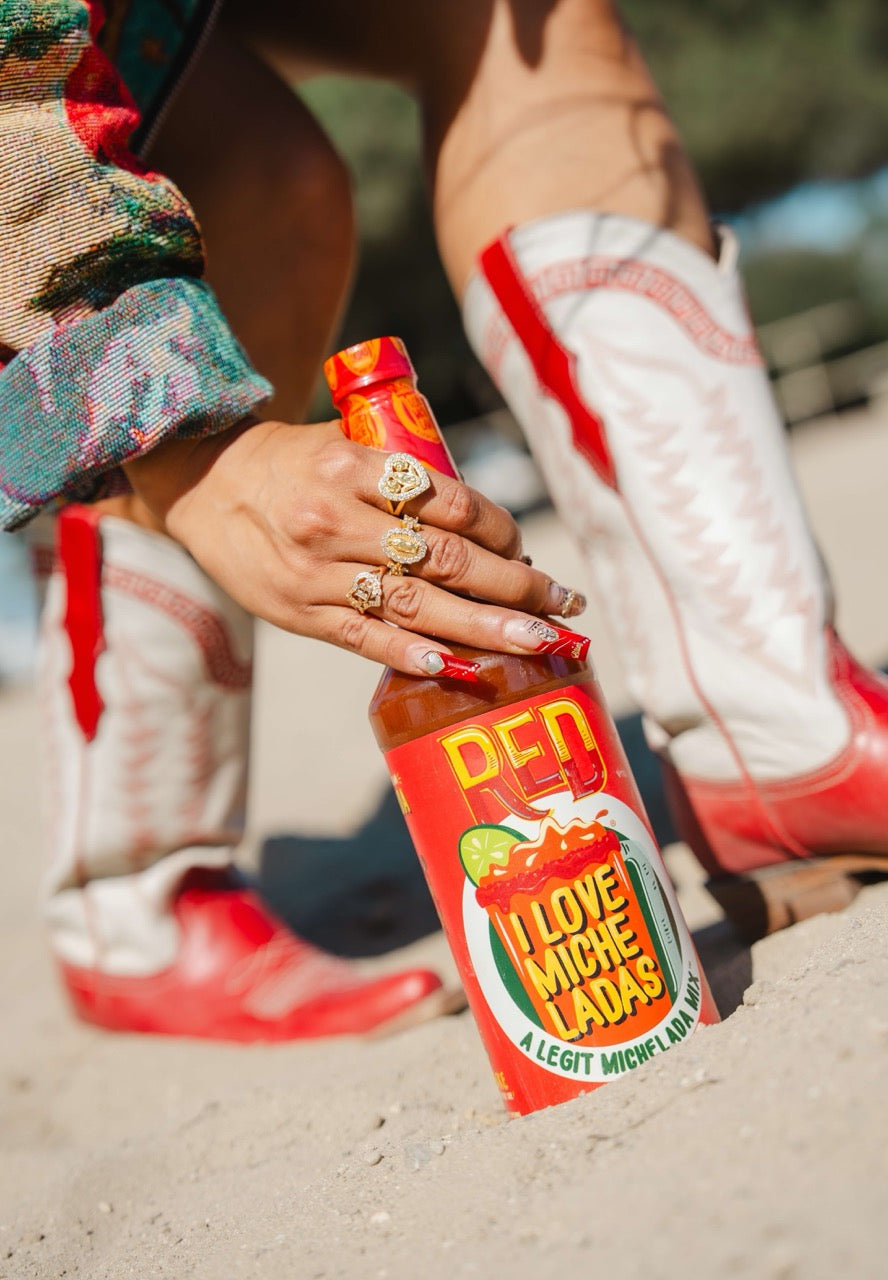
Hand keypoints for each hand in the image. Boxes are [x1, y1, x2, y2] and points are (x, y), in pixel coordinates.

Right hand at [124, 419, 586, 676]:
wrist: (204, 487)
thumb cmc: (289, 462)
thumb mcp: (343, 442)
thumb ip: (403, 474)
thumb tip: (480, 520)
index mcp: (354, 466)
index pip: (449, 501)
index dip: (501, 528)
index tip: (525, 546)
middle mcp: (337, 520)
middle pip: (445, 558)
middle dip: (514, 585)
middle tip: (563, 604)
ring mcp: (318, 573)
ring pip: (416, 605)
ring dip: (485, 627)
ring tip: (538, 642)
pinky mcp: (301, 613)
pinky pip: (364, 639)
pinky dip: (412, 655)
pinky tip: (459, 667)